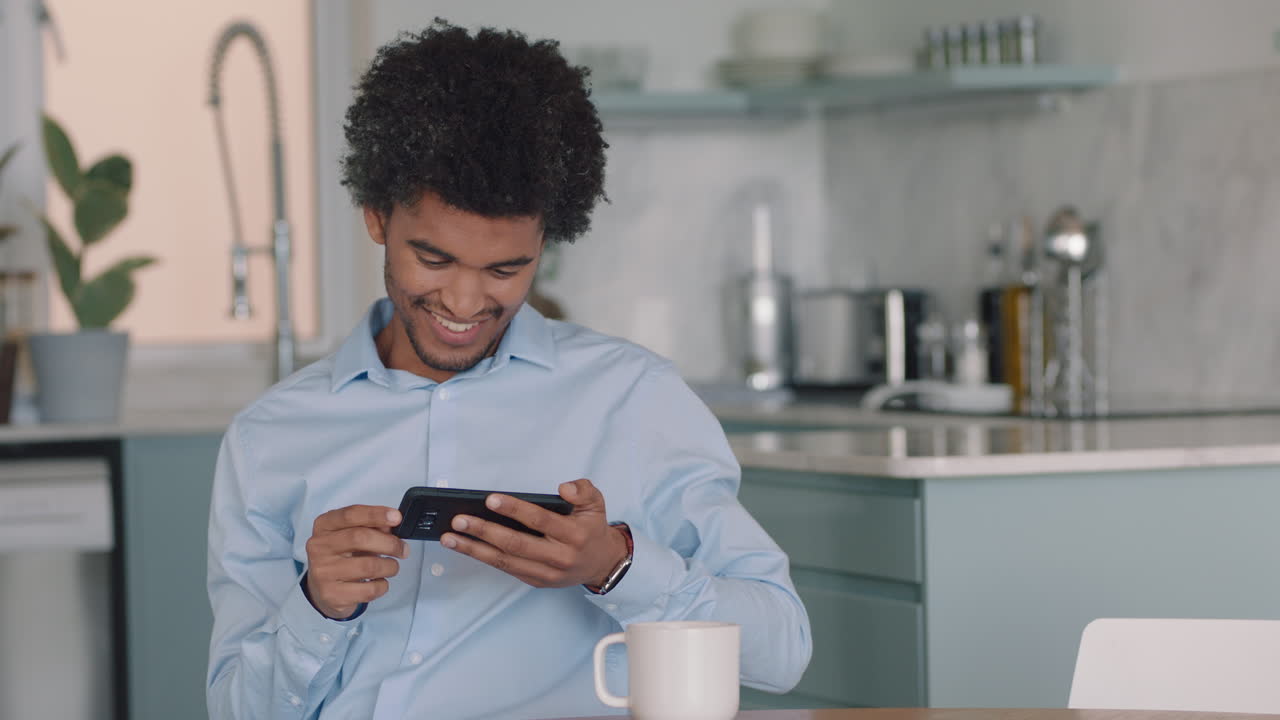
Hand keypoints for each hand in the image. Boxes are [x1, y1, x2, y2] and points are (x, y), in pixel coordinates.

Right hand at [304, 505, 408, 619]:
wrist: (322, 587)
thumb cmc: (341, 556)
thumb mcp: (351, 535)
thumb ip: (371, 526)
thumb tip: (391, 525)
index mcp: (324, 526)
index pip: (350, 514)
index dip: (375, 514)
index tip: (396, 517)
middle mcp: (319, 547)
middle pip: (360, 538)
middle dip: (389, 543)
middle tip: (402, 549)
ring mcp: (323, 572)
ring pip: (368, 566)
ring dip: (390, 566)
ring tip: (391, 567)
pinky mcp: (332, 595)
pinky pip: (369, 590)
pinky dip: (382, 585)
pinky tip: (379, 582)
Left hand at [440, 478, 627, 588]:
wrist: (602, 564)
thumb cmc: (592, 529)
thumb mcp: (597, 503)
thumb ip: (583, 491)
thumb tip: (563, 488)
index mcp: (573, 535)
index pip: (539, 520)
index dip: (514, 510)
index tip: (490, 499)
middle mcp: (559, 557)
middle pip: (515, 544)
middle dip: (484, 532)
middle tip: (459, 520)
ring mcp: (546, 573)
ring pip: (505, 561)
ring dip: (475, 550)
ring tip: (450, 538)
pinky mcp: (536, 581)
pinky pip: (507, 569)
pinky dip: (485, 558)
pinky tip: (467, 547)